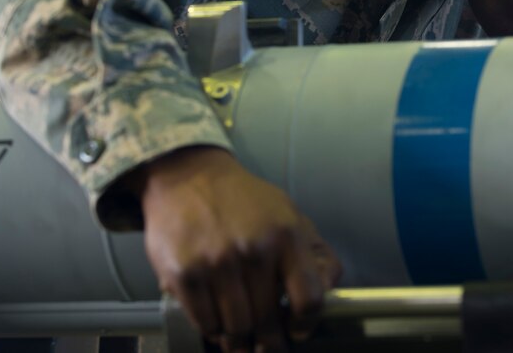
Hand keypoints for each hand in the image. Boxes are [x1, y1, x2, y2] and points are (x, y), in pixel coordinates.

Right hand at [137, 146, 341, 351]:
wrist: (188, 177)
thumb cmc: (243, 200)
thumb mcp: (289, 215)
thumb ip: (315, 254)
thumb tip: (329, 290)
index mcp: (286, 235)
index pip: (310, 299)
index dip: (306, 325)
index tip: (298, 332)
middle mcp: (253, 249)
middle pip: (268, 321)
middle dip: (269, 341)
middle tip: (267, 347)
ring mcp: (216, 263)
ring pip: (236, 328)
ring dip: (239, 339)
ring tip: (240, 337)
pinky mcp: (183, 274)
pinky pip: (204, 322)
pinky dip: (212, 329)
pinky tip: (217, 320)